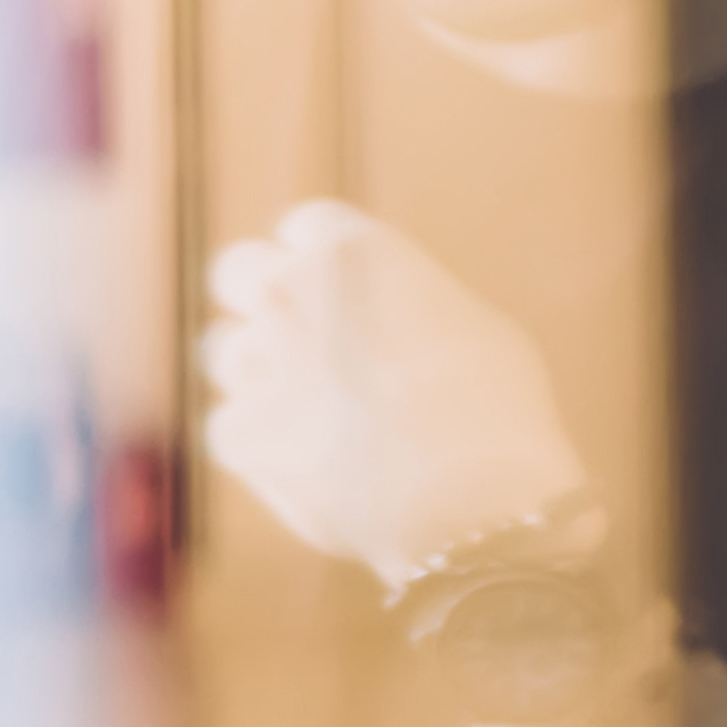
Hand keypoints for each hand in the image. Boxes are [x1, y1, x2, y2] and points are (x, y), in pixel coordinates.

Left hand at [195, 200, 595, 581]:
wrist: (473, 500)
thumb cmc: (498, 409)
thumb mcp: (475, 327)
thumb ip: (410, 307)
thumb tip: (389, 324)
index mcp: (351, 252)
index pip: (310, 226)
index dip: (328, 260)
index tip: (346, 291)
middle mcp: (286, 292)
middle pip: (241, 270)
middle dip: (266, 295)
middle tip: (304, 336)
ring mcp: (252, 363)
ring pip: (229, 352)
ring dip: (265, 372)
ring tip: (326, 416)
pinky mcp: (237, 435)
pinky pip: (233, 427)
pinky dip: (266, 443)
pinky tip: (320, 465)